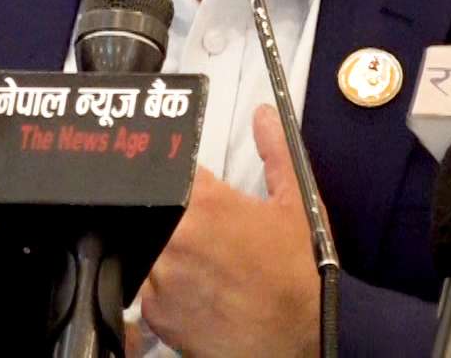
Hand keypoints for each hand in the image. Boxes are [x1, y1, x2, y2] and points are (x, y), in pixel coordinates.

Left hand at [136, 105, 319, 356]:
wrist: (309, 335)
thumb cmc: (302, 270)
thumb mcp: (297, 204)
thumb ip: (275, 153)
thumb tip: (263, 115)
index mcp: (203, 202)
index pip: (167, 174)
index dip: (176, 183)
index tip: (188, 193)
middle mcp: (173, 236)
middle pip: (148, 213)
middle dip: (164, 217)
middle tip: (198, 235)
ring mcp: (161, 277)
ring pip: (141, 250)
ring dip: (161, 252)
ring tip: (198, 265)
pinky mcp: (156, 313)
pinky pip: (146, 291)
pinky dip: (163, 290)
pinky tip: (193, 293)